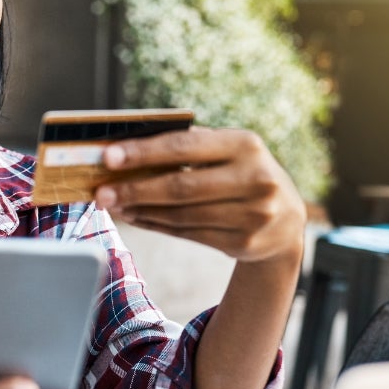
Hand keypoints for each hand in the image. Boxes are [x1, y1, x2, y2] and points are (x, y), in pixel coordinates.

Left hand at [94, 127, 305, 263]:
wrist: (287, 220)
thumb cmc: (243, 173)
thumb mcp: (230, 151)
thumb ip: (191, 146)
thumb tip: (129, 150)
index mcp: (246, 144)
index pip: (185, 146)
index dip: (144, 152)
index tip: (108, 157)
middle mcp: (255, 179)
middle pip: (181, 187)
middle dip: (135, 189)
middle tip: (102, 192)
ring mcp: (253, 215)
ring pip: (181, 215)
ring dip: (141, 210)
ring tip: (113, 204)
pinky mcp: (244, 243)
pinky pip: (188, 234)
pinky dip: (157, 225)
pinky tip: (135, 217)